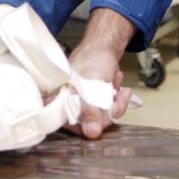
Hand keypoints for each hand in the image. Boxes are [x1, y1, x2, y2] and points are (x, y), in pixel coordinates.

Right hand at [64, 8, 135, 138]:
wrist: (106, 46)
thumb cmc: (93, 58)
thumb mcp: (91, 83)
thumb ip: (90, 108)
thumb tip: (91, 133)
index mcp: (60, 99)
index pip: (71, 125)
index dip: (90, 124)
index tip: (105, 115)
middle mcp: (69, 104)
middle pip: (89, 124)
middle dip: (108, 112)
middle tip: (117, 100)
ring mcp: (83, 103)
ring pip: (101, 118)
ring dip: (115, 105)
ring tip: (118, 90)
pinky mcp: (95, 102)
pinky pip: (107, 111)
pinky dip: (117, 101)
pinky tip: (119, 89)